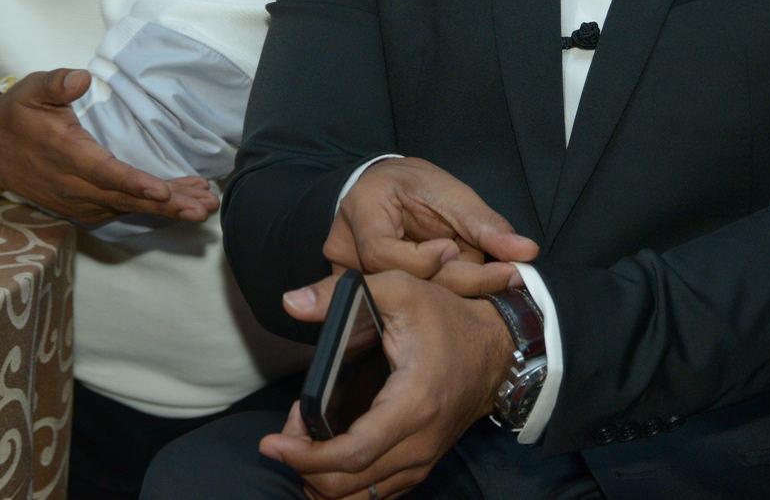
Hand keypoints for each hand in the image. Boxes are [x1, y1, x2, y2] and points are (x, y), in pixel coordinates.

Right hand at [0, 68, 219, 224]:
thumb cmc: (17, 114)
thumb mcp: (30, 90)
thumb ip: (56, 83)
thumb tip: (81, 77)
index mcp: (64, 154)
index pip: (103, 173)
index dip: (133, 183)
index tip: (163, 190)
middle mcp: (72, 185)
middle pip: (124, 198)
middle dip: (166, 204)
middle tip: (202, 206)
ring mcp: (76, 200)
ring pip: (126, 208)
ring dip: (165, 209)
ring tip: (202, 205)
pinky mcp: (80, 206)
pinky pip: (119, 210)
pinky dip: (149, 209)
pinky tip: (178, 203)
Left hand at [261, 270, 513, 497]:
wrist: (497, 348)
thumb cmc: (447, 318)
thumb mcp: (398, 290)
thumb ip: (339, 293)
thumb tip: (291, 303)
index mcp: (412, 404)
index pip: (352, 453)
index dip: (306, 456)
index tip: (272, 444)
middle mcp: (419, 444)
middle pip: (348, 485)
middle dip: (304, 467)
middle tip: (285, 435)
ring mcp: (422, 460)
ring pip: (360, 498)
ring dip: (321, 480)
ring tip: (303, 443)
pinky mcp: (422, 465)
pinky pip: (376, 494)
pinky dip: (343, 486)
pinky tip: (326, 459)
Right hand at [284, 158, 538, 318]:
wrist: (383, 187)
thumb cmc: (413, 185)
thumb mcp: (451, 193)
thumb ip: (485, 225)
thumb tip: (526, 251)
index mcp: (362, 210)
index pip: (385, 254)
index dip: (424, 260)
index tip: (455, 248)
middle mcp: (344, 246)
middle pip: (396, 284)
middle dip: (452, 281)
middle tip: (501, 275)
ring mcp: (345, 272)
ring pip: (400, 299)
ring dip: (446, 291)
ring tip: (484, 276)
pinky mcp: (358, 291)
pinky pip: (397, 303)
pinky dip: (434, 297)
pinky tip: (463, 290)